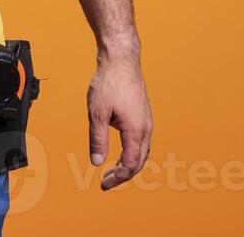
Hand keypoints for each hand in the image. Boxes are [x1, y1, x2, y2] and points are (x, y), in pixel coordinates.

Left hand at [87, 50, 152, 190]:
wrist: (121, 59)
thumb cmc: (109, 83)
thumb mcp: (97, 113)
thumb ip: (98, 139)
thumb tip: (97, 162)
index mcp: (135, 131)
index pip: (129, 165)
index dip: (117, 178)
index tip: (103, 184)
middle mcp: (146, 128)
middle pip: (138, 162)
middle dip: (123, 175)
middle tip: (106, 181)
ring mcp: (147, 121)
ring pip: (142, 152)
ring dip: (129, 164)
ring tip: (112, 170)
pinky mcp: (144, 115)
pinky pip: (142, 141)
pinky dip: (132, 152)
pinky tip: (120, 151)